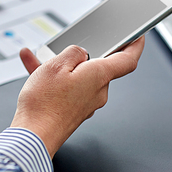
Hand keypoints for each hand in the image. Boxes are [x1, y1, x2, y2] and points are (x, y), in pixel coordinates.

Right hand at [11, 37, 144, 157]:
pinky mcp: (74, 112)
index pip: (127, 59)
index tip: (137, 36)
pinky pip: (67, 90)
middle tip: (61, 49)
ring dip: (59, 68)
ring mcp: (86, 104)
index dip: (135, 45)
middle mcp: (97, 91)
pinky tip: (35, 74)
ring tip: (38, 62)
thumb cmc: (44, 104)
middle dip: (80, 57)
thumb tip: (81, 52)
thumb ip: (73, 51)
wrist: (34, 135)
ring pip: (77, 77)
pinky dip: (54, 81)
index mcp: (99, 76)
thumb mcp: (56, 64)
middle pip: (96, 66)